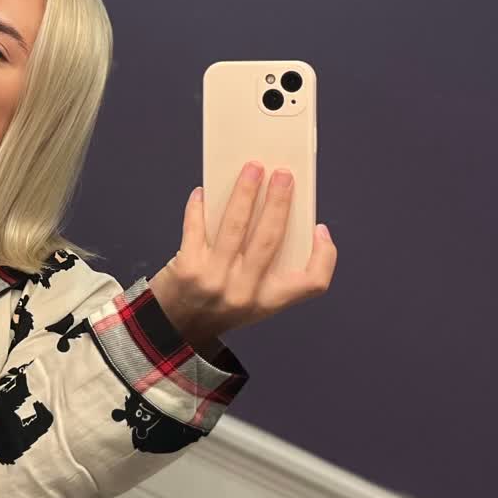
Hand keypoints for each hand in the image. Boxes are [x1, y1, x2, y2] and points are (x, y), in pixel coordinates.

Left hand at [149, 162, 336, 344]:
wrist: (172, 329)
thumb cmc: (216, 304)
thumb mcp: (250, 298)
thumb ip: (265, 266)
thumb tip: (273, 211)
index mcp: (268, 301)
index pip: (313, 283)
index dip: (325, 255)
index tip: (319, 228)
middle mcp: (245, 293)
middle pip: (271, 239)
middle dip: (279, 201)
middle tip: (283, 174)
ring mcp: (215, 281)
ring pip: (236, 227)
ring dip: (245, 192)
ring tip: (251, 169)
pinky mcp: (187, 269)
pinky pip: (196, 226)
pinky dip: (199, 206)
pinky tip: (203, 192)